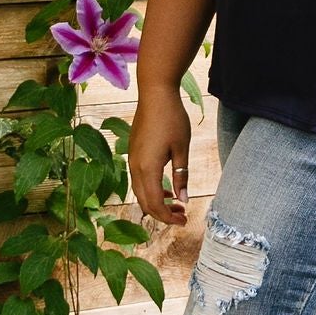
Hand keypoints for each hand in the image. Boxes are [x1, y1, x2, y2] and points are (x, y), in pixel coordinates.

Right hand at [128, 84, 192, 224]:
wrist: (155, 94)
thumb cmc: (172, 118)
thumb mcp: (182, 148)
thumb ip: (181, 175)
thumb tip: (183, 199)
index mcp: (148, 168)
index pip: (155, 203)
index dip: (168, 217)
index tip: (184, 221)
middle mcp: (135, 167)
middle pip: (145, 201)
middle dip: (163, 213)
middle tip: (182, 216)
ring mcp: (132, 159)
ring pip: (140, 192)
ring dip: (157, 202)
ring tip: (176, 204)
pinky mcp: (133, 153)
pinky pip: (139, 180)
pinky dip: (151, 189)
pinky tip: (166, 187)